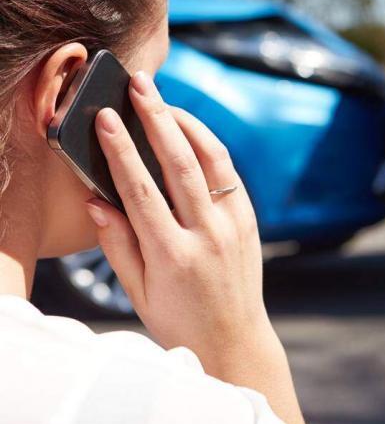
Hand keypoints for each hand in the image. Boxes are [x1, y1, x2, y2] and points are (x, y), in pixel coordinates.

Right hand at [84, 70, 273, 372]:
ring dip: (187, 124)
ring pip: (212, 160)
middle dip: (156, 118)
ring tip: (164, 100)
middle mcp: (208, 235)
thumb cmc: (180, 319)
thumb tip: (97, 200)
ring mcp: (234, 225)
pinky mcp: (249, 220)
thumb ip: (117, 245)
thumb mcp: (139, 293)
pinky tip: (191, 131)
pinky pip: (229, 173)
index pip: (141, 191)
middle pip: (180, 163)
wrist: (235, 338)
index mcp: (173, 255)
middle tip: (140, 85)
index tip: (106, 118)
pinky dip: (210, 146)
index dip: (121, 150)